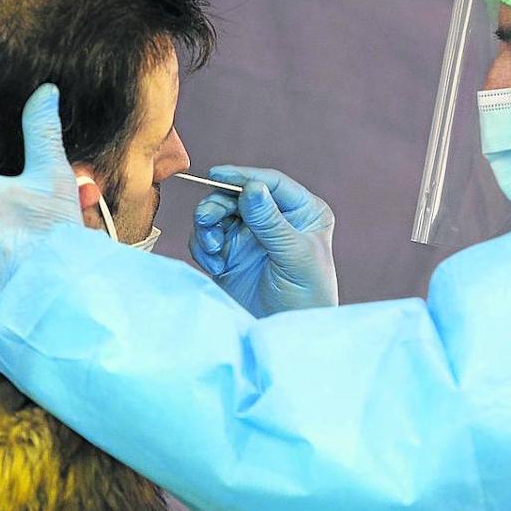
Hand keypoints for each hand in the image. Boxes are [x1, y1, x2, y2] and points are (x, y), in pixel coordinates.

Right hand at [189, 166, 336, 316]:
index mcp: (303, 211)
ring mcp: (251, 235)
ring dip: (208, 226)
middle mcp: (276, 218)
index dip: (243, 176)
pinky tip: (215, 265)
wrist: (288, 333)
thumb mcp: (294, 256)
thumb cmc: (306, 296)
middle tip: (207, 221)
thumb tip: (251, 187)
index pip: (271, 184)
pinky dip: (204, 248)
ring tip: (213, 249)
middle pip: (238, 195)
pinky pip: (207, 237)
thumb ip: (270, 222)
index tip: (217, 176)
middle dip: (218, 205)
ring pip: (218, 213)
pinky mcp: (230, 254)